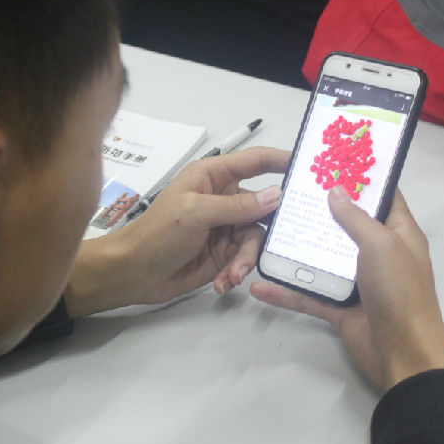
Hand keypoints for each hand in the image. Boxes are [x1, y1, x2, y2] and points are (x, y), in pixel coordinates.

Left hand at [65, 146, 289, 316]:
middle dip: (271, 226)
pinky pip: (245, 259)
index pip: (255, 161)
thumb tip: (277, 194)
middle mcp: (224, 198)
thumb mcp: (196, 213)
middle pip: (264, 206)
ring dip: (246, 258)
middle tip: (288, 239)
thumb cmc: (157, 232)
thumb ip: (238, 205)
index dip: (282, 160)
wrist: (133, 273)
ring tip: (233, 274)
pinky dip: (237, 271)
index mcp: (214, 176)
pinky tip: (224, 283)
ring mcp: (226, 227)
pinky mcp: (224, 254)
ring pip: (256, 238)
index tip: (310, 168)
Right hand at [250, 187, 443, 391]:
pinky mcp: (339, 307)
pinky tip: (260, 285)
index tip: (332, 161)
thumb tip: (336, 190)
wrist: (403, 355)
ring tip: (268, 229)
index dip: (361, 179)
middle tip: (289, 191)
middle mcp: (378, 254)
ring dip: (298, 248)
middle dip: (320, 210)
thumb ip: (356, 218)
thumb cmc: (400, 292)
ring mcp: (357, 281)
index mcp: (398, 234)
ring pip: (323, 259)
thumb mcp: (382, 245)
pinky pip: (309, 294)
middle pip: (346, 226)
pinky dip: (286, 291)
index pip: (382, 198)